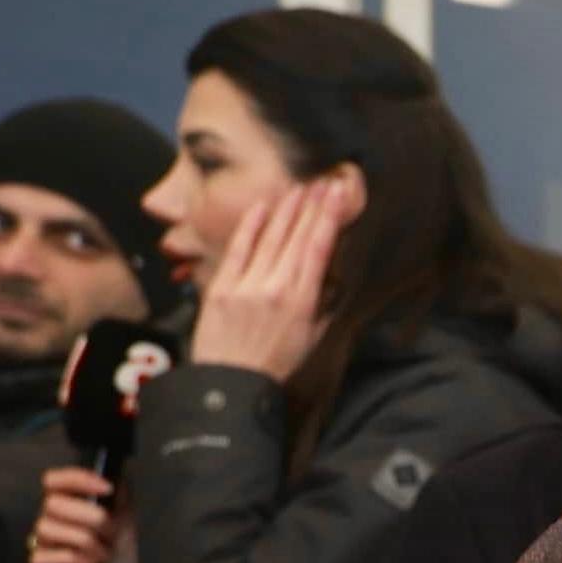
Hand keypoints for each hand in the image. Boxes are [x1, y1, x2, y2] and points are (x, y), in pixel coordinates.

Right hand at [27, 466, 120, 562]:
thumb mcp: (129, 527)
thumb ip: (121, 499)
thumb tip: (118, 471)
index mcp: (71, 508)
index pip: (53, 481)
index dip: (76, 479)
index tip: (106, 488)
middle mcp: (52, 523)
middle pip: (51, 504)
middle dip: (89, 517)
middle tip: (110, 534)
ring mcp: (42, 547)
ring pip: (46, 528)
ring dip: (83, 541)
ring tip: (103, 554)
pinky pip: (41, 556)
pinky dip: (71, 558)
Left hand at [186, 175, 356, 380]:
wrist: (232, 381)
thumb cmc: (277, 362)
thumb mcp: (313, 336)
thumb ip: (321, 302)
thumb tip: (328, 273)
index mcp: (303, 301)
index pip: (318, 249)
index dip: (328, 218)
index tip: (338, 195)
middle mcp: (276, 287)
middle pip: (296, 237)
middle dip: (311, 206)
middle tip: (323, 181)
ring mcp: (247, 284)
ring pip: (270, 237)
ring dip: (286, 209)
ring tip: (300, 188)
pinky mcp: (223, 285)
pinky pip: (239, 247)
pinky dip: (251, 224)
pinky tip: (263, 205)